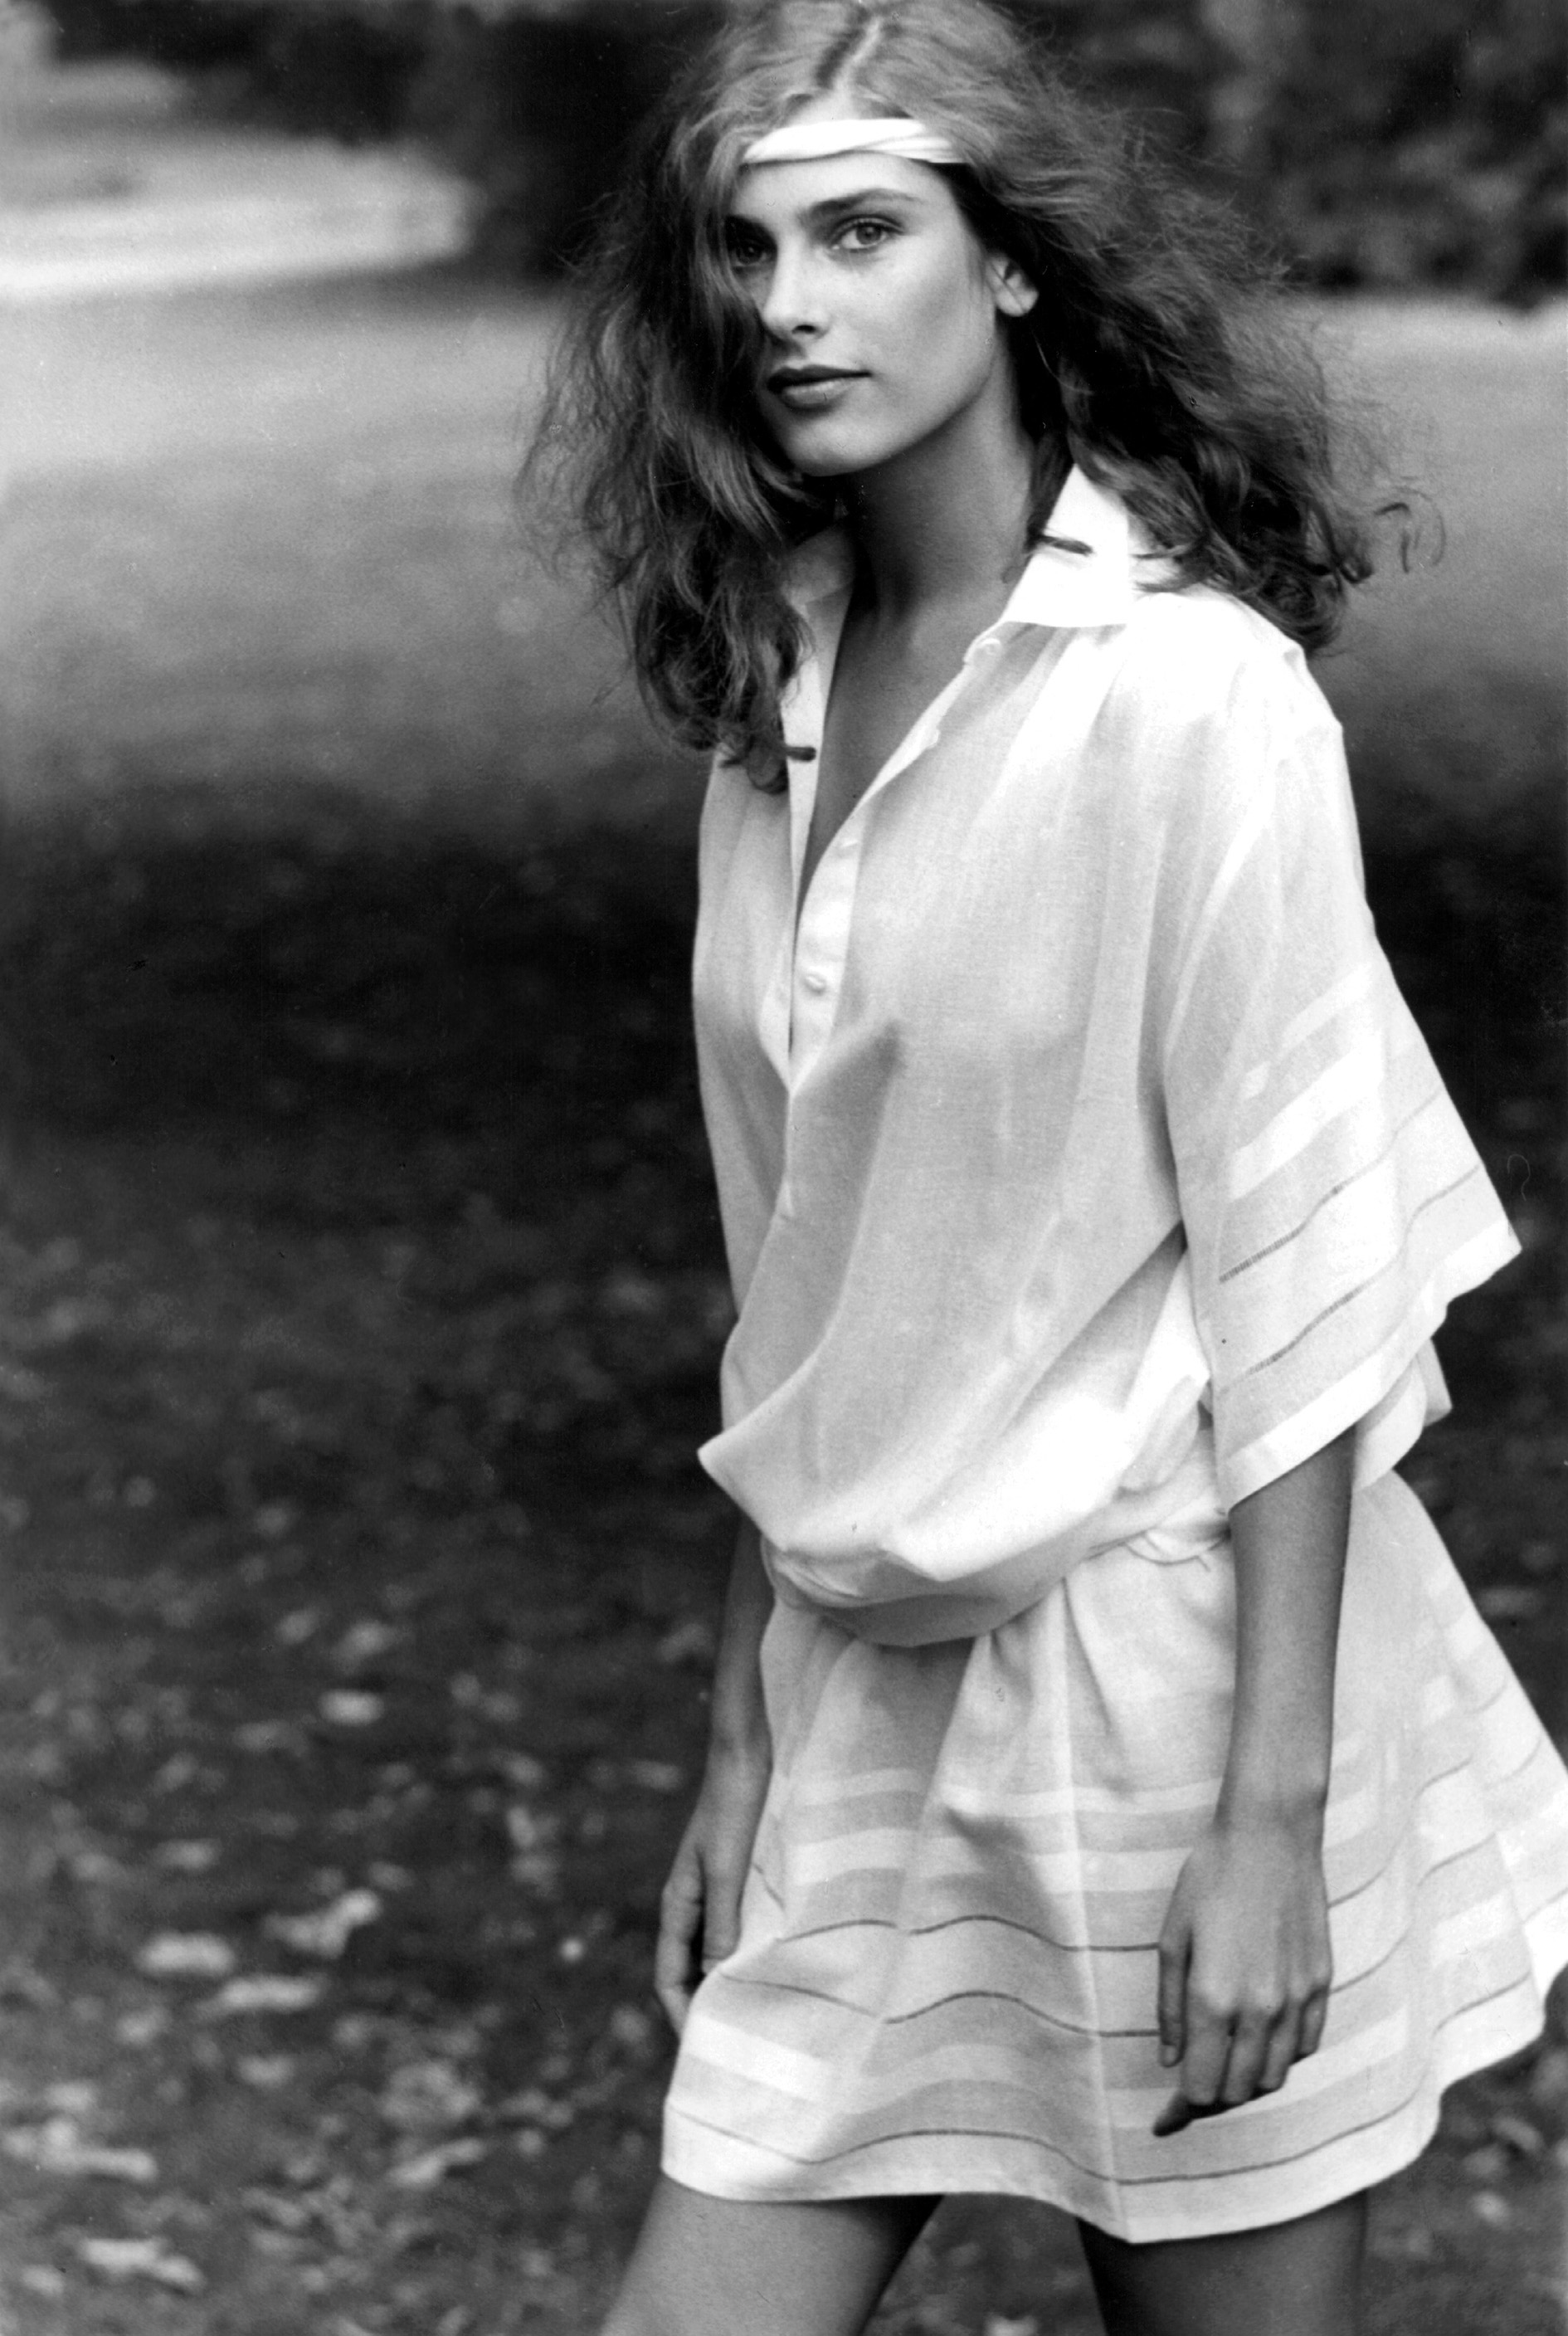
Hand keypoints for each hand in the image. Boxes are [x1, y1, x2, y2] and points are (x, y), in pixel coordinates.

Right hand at [655, 1737, 771, 2035]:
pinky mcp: (742, 1881)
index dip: (682, 2015)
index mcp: (678, 1904)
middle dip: (706, 2009)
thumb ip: (722, 1923)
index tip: (703, 2051)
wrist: (749, 1757)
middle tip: (736, 2046)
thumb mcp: (729, 1870)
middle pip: (690, 1971)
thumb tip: (716, 1981)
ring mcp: (717, 1893)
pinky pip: (739, 1930)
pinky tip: (776, 1967)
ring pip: (717, 1952)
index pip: (669, 1976)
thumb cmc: (735, 1809)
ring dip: (730, 1983)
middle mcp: (693, 1904)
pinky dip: (749, 1954)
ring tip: (759, 2016)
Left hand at [1153, 1809, 1330, 2135]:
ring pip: (1273, 2077)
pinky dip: (1280, 2059)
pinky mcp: (1321, 1986)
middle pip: (1236, 2091)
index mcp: (1214, 1999)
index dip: (1179, 2109)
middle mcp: (1260, 2009)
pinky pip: (1304, 2048)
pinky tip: (1259, 2043)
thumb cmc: (1211, 1879)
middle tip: (1190, 2089)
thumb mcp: (1173, 1937)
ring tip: (1222, 2067)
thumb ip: (1170, 2007)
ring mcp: (1296, 2000)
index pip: (1200, 2087)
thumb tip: (1170, 2062)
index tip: (1163, 2120)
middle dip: (1210, 2099)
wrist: (1271, 1836)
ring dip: (1245, 2083)